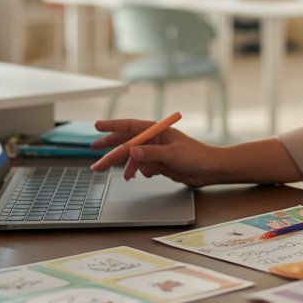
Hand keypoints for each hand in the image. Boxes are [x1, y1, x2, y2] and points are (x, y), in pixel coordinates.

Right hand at [89, 117, 220, 186]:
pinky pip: (141, 166)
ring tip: (111, 172)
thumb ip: (152, 153)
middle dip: (109, 147)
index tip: (97, 126)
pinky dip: (136, 171)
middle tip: (92, 150)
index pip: (130, 125)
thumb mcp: (173, 154)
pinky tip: (134, 177)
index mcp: (157, 130)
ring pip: (132, 157)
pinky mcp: (158, 163)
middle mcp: (154, 139)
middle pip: (127, 141)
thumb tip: (132, 151)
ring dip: (122, 165)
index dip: (112, 126)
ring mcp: (155, 151)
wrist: (209, 171)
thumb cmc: (196, 156)